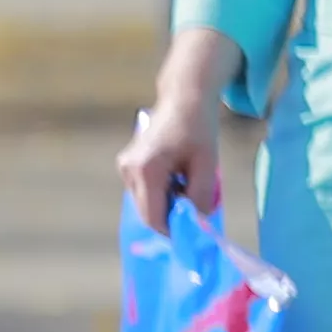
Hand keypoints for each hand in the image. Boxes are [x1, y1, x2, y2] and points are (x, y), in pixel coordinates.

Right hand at [122, 28, 243, 227]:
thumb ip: (200, 197)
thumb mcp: (207, 165)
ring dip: (167, 204)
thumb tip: (196, 224)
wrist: (184, 99)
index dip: (173, 231)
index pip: (154, 217)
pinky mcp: (126, 165)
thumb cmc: (198, 129)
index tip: (194, 232)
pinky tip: (176, 177)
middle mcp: (128, 171)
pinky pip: (143, 191)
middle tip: (195, 209)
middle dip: (171, 216)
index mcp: (146, 171)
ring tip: (187, 185)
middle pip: (147, 212)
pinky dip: (160, 193)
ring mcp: (124, 168)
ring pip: (145, 203)